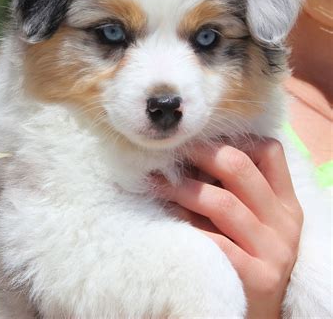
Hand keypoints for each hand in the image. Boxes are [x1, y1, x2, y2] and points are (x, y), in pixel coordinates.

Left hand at [153, 138, 303, 318]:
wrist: (252, 312)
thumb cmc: (241, 256)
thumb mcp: (246, 220)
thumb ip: (229, 189)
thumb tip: (184, 151)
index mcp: (284, 203)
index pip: (269, 151)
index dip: (232, 138)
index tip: (198, 138)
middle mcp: (284, 223)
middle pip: (239, 168)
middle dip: (198, 153)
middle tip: (169, 151)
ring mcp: (274, 252)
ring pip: (222, 202)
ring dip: (181, 188)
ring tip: (155, 182)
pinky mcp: (258, 279)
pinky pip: (214, 242)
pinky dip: (185, 225)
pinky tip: (165, 219)